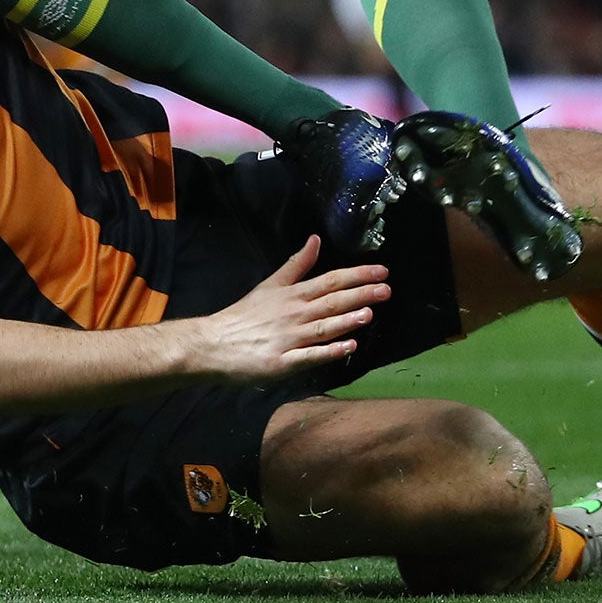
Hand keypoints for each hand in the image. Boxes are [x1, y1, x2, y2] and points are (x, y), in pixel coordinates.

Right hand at [198, 237, 389, 383]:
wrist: (215, 343)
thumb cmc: (245, 315)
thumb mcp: (271, 284)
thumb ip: (297, 264)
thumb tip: (316, 239)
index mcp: (292, 295)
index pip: (329, 280)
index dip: (356, 275)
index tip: (381, 271)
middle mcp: (294, 314)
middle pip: (330, 302)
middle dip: (360, 295)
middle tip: (386, 289)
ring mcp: (289, 339)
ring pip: (323, 328)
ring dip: (347, 320)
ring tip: (370, 313)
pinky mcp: (283, 362)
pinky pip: (309, 356)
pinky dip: (329, 351)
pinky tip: (348, 347)